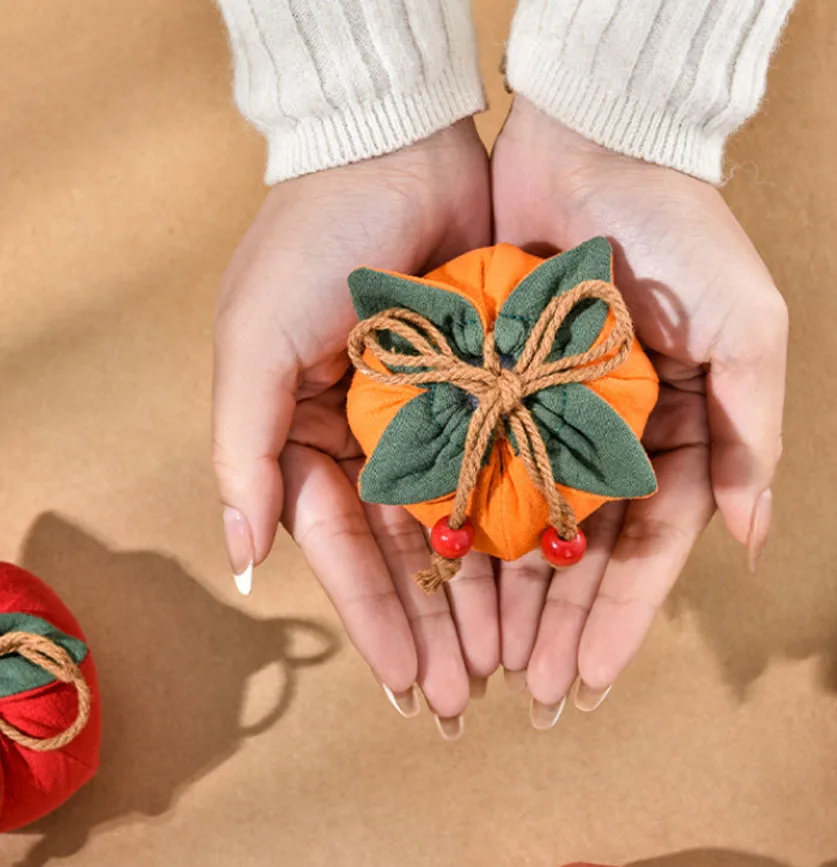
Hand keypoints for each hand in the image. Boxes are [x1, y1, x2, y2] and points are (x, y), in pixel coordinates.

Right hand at [213, 120, 495, 733]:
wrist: (395, 146)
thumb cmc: (311, 240)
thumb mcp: (254, 342)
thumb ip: (242, 450)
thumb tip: (244, 557)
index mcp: (309, 440)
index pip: (344, 555)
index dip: (376, 624)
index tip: (409, 688)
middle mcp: (374, 442)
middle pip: (408, 558)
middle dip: (436, 631)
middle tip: (468, 703)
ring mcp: (437, 421)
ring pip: (464, 529)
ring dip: (484, 599)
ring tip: (512, 667)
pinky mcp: (492, 394)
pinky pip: (510, 475)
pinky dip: (524, 529)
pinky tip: (545, 586)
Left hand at [491, 99, 787, 720]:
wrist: (593, 141)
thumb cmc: (681, 229)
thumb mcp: (747, 325)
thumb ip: (753, 430)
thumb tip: (757, 536)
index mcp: (675, 434)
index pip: (649, 548)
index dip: (621, 617)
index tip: (593, 678)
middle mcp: (609, 439)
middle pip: (581, 553)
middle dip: (558, 625)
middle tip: (534, 695)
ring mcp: (546, 419)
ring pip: (525, 526)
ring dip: (508, 596)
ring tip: (484, 666)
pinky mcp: (490, 390)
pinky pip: (475, 471)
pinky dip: (465, 527)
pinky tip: (447, 585)